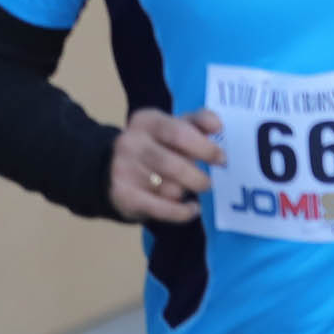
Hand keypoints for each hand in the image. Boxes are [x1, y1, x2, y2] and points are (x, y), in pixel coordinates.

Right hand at [109, 107, 224, 224]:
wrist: (111, 168)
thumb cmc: (157, 145)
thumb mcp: (174, 126)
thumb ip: (199, 122)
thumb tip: (217, 125)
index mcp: (146, 121)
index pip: (179, 133)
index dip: (205, 148)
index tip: (222, 159)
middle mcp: (130, 143)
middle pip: (174, 165)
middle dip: (198, 177)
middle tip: (208, 182)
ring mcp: (123, 170)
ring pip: (170, 188)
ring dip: (185, 191)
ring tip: (187, 188)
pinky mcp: (124, 196)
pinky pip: (162, 209)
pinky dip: (182, 212)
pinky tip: (192, 209)